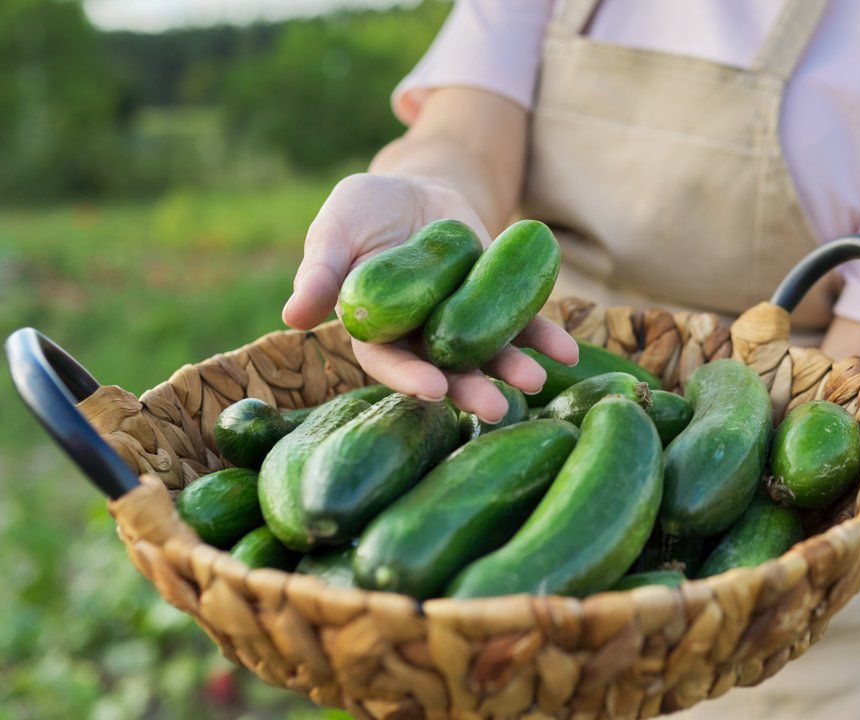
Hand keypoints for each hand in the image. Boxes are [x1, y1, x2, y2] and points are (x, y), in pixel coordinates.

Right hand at [282, 173, 577, 421]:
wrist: (415, 189)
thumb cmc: (364, 211)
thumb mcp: (337, 230)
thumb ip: (320, 272)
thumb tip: (292, 317)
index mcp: (377, 331)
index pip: (389, 362)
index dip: (408, 377)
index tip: (431, 389)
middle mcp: (421, 340)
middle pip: (444, 370)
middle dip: (470, 389)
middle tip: (498, 409)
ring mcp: (462, 325)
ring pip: (487, 354)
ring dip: (511, 368)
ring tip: (537, 381)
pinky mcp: (495, 304)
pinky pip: (522, 325)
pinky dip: (544, 337)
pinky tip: (567, 349)